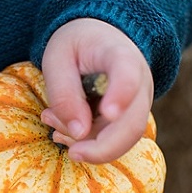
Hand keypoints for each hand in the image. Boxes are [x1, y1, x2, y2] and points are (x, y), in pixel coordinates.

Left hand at [40, 18, 153, 163]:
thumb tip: (79, 133)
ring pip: (123, 139)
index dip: (122, 94)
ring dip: (88, 144)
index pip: (128, 74)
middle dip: (103, 147)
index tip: (108, 112)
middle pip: (133, 123)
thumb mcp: (58, 58)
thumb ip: (64, 93)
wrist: (99, 39)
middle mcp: (140, 82)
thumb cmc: (76, 45)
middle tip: (72, 153)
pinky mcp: (129, 119)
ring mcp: (138, 104)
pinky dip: (87, 144)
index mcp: (120, 54)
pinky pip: (114, 141)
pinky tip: (62, 130)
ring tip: (52, 122)